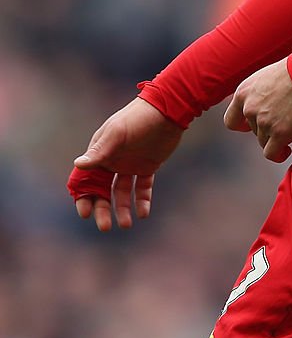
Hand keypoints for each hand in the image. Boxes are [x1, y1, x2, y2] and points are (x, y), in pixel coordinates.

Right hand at [69, 97, 182, 231]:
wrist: (167, 109)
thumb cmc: (138, 118)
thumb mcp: (118, 133)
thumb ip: (100, 151)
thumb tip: (78, 165)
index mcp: (101, 152)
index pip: (86, 180)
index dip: (83, 197)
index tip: (85, 213)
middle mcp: (113, 161)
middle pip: (103, 191)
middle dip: (102, 209)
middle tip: (105, 227)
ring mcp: (130, 164)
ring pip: (123, 192)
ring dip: (123, 209)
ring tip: (127, 224)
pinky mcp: (148, 166)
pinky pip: (143, 187)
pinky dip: (142, 201)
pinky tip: (143, 213)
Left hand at [224, 58, 291, 162]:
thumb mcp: (264, 78)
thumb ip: (256, 95)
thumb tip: (258, 111)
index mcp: (243, 93)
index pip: (231, 120)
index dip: (243, 125)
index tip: (253, 126)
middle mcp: (249, 108)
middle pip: (254, 131)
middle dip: (268, 128)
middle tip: (285, 118)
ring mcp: (264, 122)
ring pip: (264, 142)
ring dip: (276, 138)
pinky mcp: (279, 133)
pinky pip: (271, 154)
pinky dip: (278, 155)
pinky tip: (286, 151)